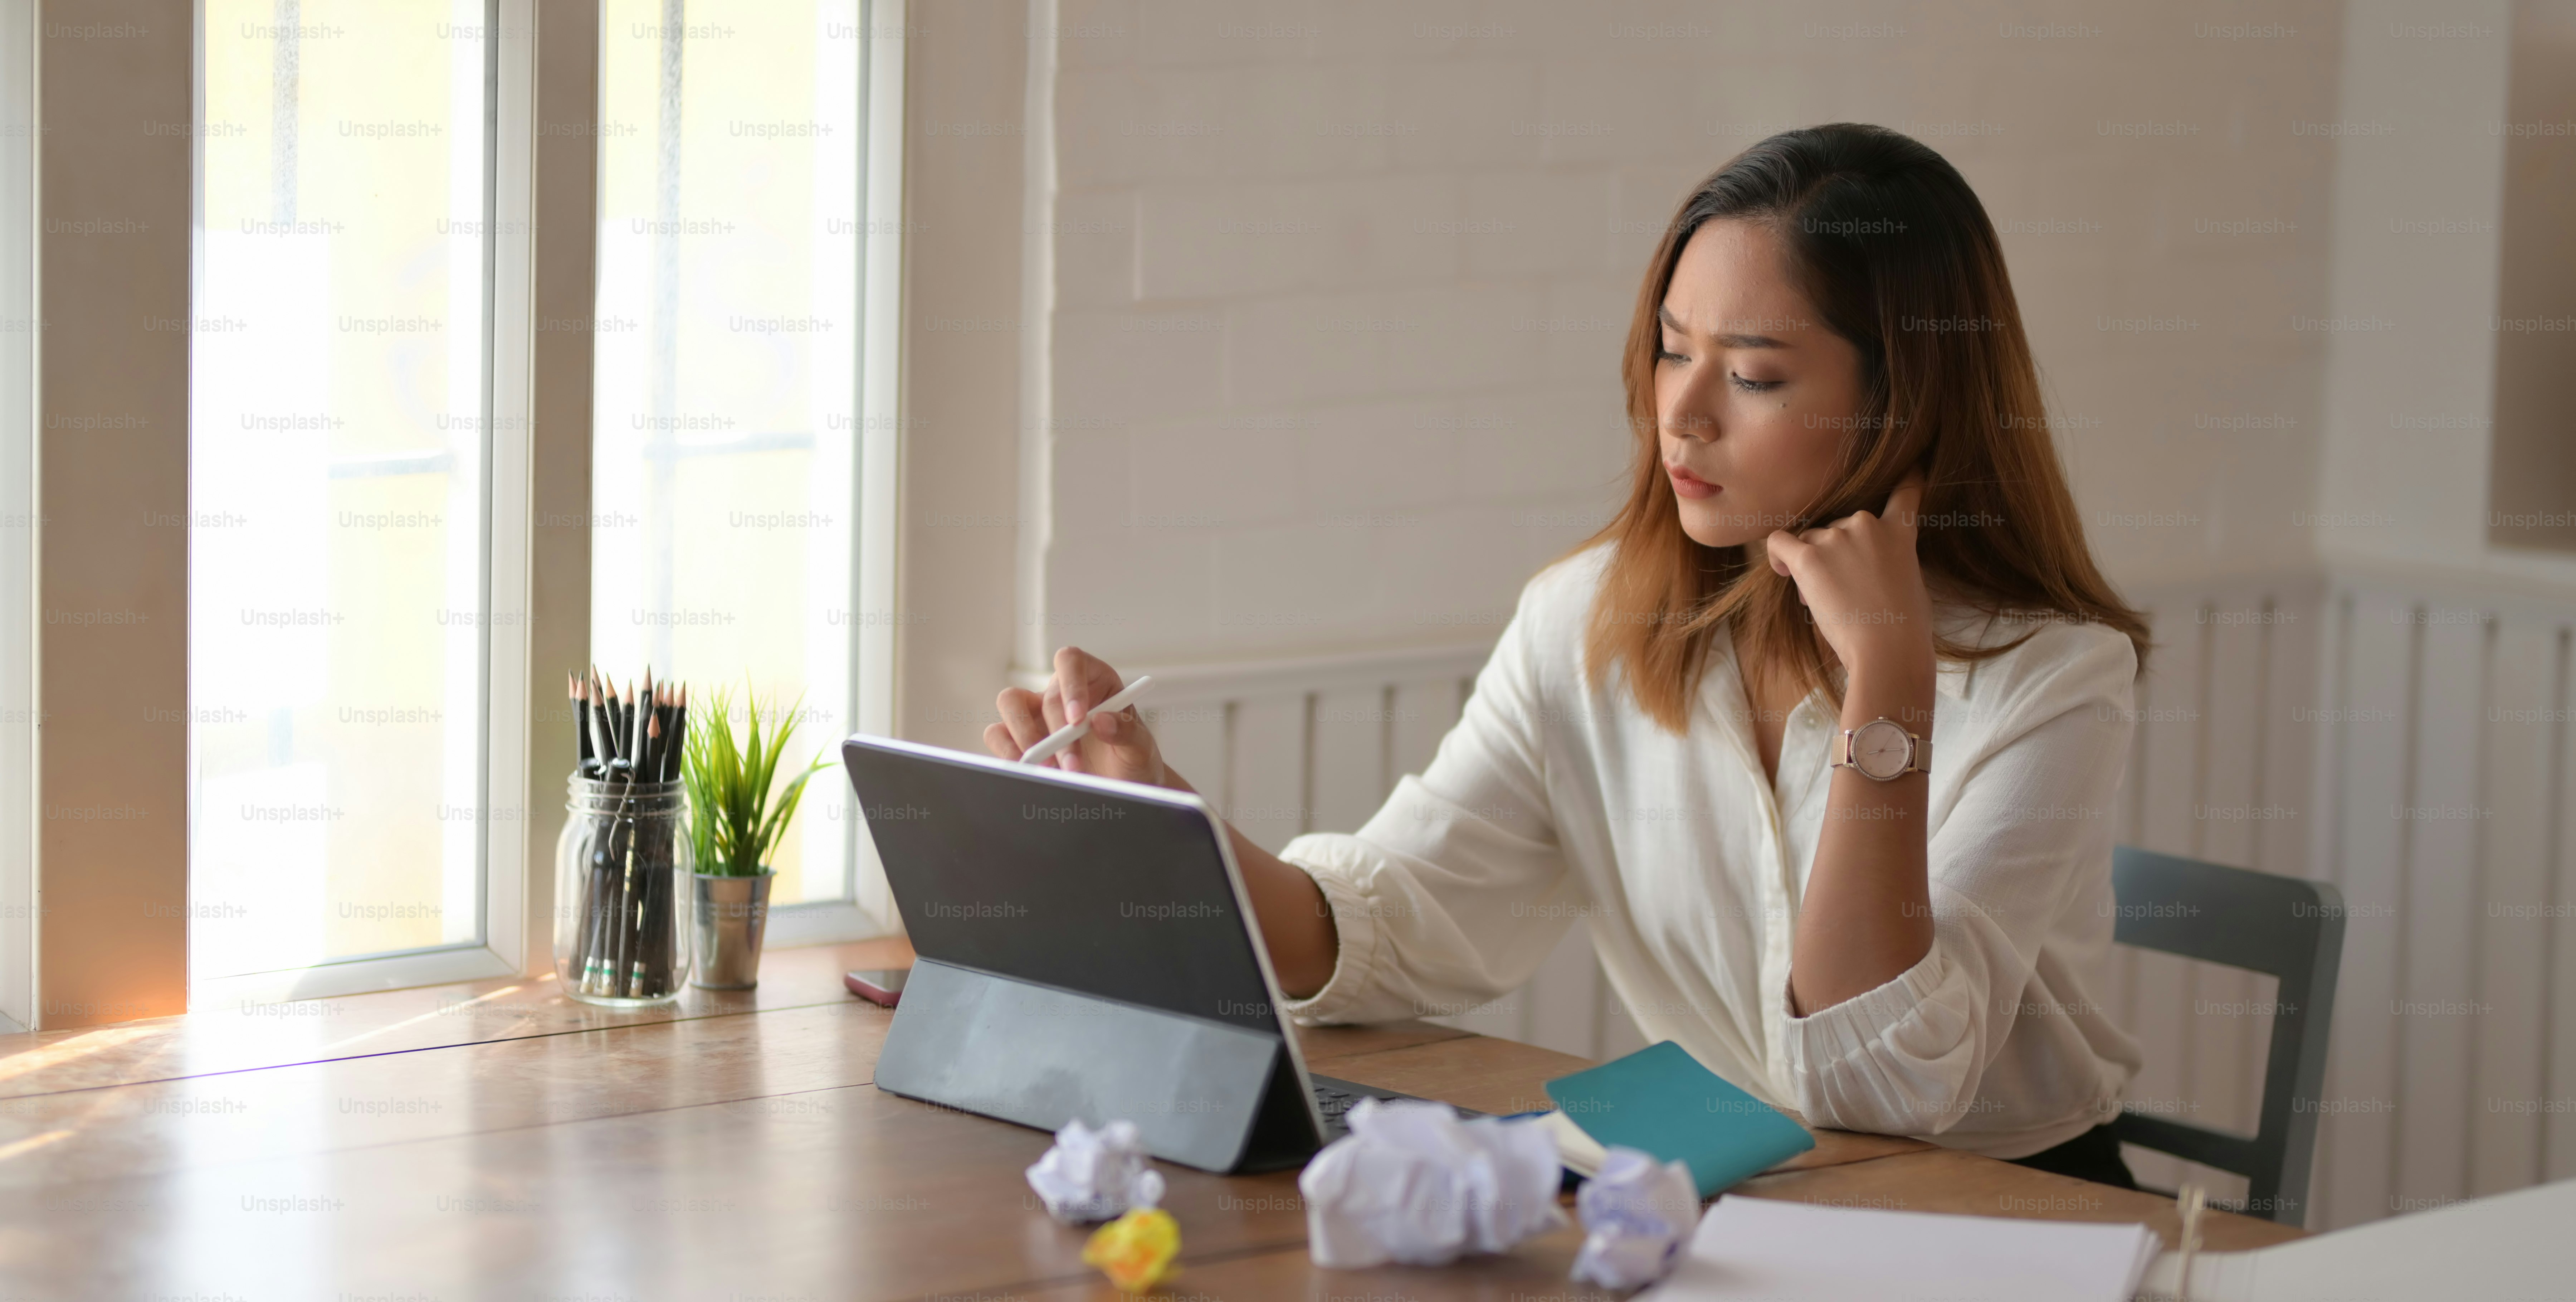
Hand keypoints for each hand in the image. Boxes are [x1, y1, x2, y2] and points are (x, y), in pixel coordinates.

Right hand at [985, 645, 1173, 787]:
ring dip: (1025, 737)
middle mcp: (1062, 693)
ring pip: (1010, 704)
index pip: (1071, 661)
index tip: (1078, 719)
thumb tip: (1101, 721)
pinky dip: (1008, 751)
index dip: (1070, 684)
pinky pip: (998, 734)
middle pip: (1044, 695)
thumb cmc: (1133, 759)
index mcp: (1094, 680)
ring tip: (1049, 768)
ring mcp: (1038, 714)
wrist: (1123, 786)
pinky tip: (1030, 769)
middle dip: (1056, 733)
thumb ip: (1126, 732)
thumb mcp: (1140, 748)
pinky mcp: (1021, 737)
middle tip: (1071, 764)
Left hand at [1763, 473, 1934, 684]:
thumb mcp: (1910, 583)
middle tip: (1842, 591)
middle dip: (1835, 554)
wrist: (1888, 650)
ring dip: (1812, 564)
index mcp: (1899, 532)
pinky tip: (1786, 573)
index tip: (1909, 466)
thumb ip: (1890, 560)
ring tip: (1825, 599)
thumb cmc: (1904, 629)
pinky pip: (1780, 542)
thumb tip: (1864, 568)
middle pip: (1839, 527)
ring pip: (1811, 539)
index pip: (1904, 494)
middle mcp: (1867, 524)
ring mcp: (1837, 537)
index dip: (1906, 477)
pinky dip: (1779, 556)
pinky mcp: (1809, 555)